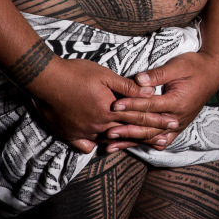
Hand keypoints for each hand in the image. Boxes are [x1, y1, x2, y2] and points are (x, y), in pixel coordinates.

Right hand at [29, 56, 174, 154]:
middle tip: (164, 141)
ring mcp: (83, 132)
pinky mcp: (69, 134)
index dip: (158, 120)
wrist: (44, 79)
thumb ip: (127, 86)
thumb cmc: (75, 72)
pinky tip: (102, 146)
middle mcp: (98, 125)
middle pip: (128, 132)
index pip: (140, 116)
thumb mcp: (105, 75)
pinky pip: (85, 145)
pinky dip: (94, 145)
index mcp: (109, 111)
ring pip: (109, 140)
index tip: (173, 124)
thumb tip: (150, 91)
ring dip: (124, 142)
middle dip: (148, 136)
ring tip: (137, 145)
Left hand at [101, 50, 218, 153]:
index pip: (149, 106)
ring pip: (153, 136)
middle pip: (149, 126)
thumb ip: (157, 75)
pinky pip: (163, 138)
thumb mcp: (177, 65)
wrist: (213, 72)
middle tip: (107, 132)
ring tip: (113, 145)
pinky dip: (149, 143)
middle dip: (127, 130)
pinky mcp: (179, 124)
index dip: (131, 106)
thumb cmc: (194, 66)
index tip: (114, 106)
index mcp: (177, 101)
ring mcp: (179, 123)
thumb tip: (139, 80)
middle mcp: (178, 116)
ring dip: (132, 141)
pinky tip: (137, 147)